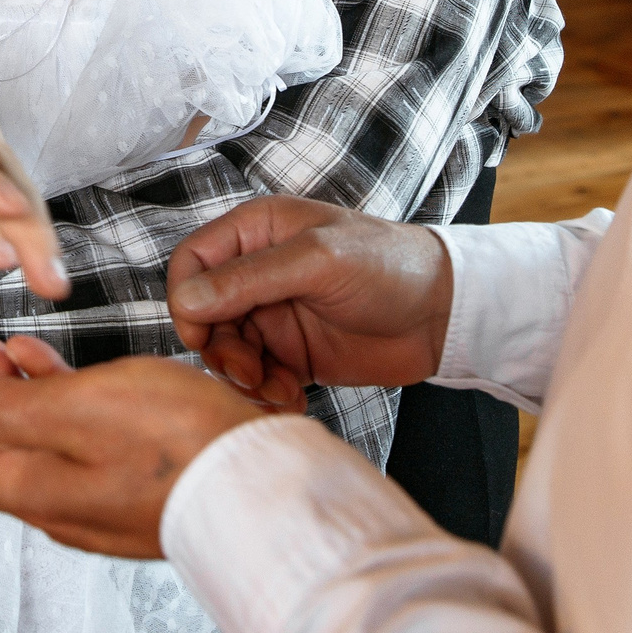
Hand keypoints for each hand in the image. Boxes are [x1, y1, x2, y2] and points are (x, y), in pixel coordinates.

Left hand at [0, 337, 266, 558]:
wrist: (265, 488)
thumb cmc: (181, 443)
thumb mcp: (83, 409)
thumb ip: (9, 412)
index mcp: (37, 489)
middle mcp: (61, 503)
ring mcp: (99, 498)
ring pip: (31, 442)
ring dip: (5, 395)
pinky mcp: (134, 485)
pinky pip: (73, 442)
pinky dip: (51, 401)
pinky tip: (49, 365)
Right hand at [166, 197, 452, 408]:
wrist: (445, 313)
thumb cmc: (388, 264)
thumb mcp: (317, 261)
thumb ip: (250, 279)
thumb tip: (187, 300)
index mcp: (258, 233)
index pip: (193, 261)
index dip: (186, 298)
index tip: (202, 334)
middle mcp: (259, 273)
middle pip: (204, 315)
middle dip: (219, 349)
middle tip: (248, 372)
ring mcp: (275, 316)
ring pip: (228, 352)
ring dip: (244, 377)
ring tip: (277, 389)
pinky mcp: (293, 355)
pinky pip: (259, 379)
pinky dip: (267, 394)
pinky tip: (294, 399)